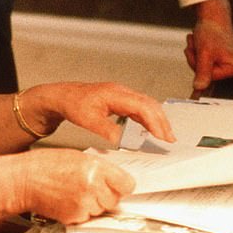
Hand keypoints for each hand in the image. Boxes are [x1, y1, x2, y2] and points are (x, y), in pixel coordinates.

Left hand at [21, 81, 174, 144]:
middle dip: (162, 122)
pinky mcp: (120, 99)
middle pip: (149, 104)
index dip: (154, 122)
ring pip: (146, 104)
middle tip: (170, 140)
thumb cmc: (72, 104)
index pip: (142, 106)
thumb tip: (120, 140)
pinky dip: (149, 118)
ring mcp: (121, 94)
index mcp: (115, 94)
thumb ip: (105, 129)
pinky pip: (139, 107)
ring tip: (166, 137)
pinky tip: (152, 129)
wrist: (62, 96)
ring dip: (157, 119)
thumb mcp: (87, 120)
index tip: (162, 137)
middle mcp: (121, 92)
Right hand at [21, 148, 134, 223]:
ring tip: (75, 192)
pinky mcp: (75, 218)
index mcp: (95, 168)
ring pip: (102, 210)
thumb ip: (99, 168)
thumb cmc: (45, 165)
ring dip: (94, 204)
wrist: (24, 180)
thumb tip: (114, 178)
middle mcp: (92, 187)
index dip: (122, 185)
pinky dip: (82, 212)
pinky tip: (68, 200)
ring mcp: (84, 204)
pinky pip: (88, 217)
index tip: (119, 185)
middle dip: (106, 195)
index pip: (127, 184)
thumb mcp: (77, 156)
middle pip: (115, 199)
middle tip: (90, 186)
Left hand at [185, 0, 232, 94]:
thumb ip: (202, 73)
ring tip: (197, 42)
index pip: (211, 77)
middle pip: (206, 73)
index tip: (198, 53)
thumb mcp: (204, 54)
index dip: (199, 66)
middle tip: (197, 45)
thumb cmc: (212, 30)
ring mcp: (226, 61)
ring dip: (194, 54)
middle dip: (196, 59)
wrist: (211, 14)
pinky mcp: (219, 57)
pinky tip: (198, 42)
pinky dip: (197, 51)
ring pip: (201, 67)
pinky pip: (202, 61)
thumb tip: (199, 88)